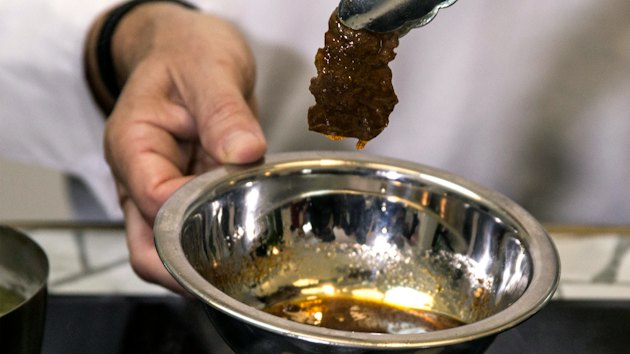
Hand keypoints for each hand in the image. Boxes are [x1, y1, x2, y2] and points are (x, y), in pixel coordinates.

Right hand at [85, 2, 266, 291]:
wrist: (186, 49)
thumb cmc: (187, 52)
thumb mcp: (209, 69)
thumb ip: (224, 111)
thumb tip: (244, 153)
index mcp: (133, 146)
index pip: (154, 203)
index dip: (195, 217)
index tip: (239, 210)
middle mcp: (138, 177)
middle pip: (147, 249)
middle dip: (188, 268)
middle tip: (237, 270)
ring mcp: (159, 189)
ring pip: (168, 250)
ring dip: (202, 261)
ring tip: (247, 260)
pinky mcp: (184, 193)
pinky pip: (193, 231)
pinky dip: (216, 242)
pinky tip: (248, 241)